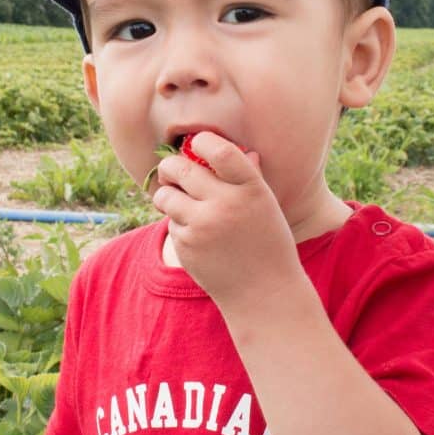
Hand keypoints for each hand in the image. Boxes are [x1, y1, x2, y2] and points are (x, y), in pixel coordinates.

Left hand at [151, 131, 302, 309]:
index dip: (201, 141)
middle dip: (169, 167)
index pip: (219, 150)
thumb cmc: (268, 243)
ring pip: (165, 196)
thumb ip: (248, 176)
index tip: (196, 144)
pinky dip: (179, 224)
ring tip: (179, 202)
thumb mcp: (266, 206)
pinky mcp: (186, 246)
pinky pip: (171, 223)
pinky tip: (198, 236)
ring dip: (167, 195)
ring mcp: (202, 227)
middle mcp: (225, 204)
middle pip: (180, 169)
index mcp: (251, 189)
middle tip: (170, 172)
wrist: (264, 293)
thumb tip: (236, 148)